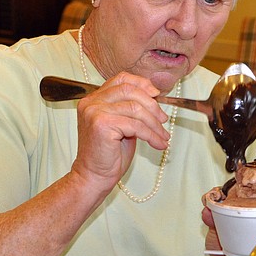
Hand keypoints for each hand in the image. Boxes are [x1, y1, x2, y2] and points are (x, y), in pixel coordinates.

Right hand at [70, 72, 171, 195]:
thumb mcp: (121, 125)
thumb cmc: (108, 154)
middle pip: (130, 91)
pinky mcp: (102, 125)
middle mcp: (91, 102)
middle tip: (163, 120)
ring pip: (135, 109)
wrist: (94, 177)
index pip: (121, 79)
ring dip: (154, 123)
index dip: (142, 83)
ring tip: (162, 135)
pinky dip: (151, 135)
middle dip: (152, 105)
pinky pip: (136, 125)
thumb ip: (130, 108)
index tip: (156, 94)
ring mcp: (95, 112)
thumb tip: (154, 95)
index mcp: (93, 99)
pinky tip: (158, 143)